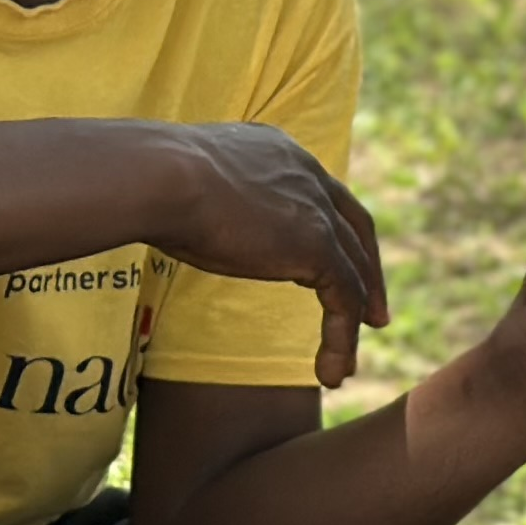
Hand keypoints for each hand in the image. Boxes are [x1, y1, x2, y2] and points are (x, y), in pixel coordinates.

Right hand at [151, 123, 389, 384]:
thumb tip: (188, 217)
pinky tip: (331, 372)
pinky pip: (344, 299)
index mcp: (279, 152)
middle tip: (374, 315)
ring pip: (353, 272)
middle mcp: (306, 173)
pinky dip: (342, 338)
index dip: (335, 231)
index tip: (337, 265)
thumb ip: (210, 200)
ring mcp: (315, 208)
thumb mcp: (190, 186)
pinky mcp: (316, 245)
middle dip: (368, 273)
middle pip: (355, 227)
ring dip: (354, 321)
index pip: (321, 193)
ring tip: (345, 366)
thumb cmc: (151, 181)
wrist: (159, 176)